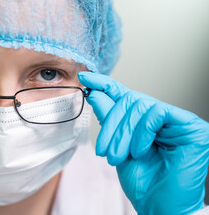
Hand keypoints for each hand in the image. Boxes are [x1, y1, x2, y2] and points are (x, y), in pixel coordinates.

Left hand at [78, 72, 208, 214]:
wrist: (158, 207)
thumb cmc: (142, 181)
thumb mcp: (117, 146)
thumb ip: (109, 118)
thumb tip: (96, 93)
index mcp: (144, 121)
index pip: (124, 94)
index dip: (104, 84)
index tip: (84, 76)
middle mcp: (161, 117)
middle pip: (129, 100)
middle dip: (112, 124)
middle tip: (105, 150)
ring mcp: (177, 121)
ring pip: (141, 105)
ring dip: (123, 132)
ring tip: (119, 156)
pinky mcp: (192, 127)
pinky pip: (158, 113)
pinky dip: (142, 131)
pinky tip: (140, 150)